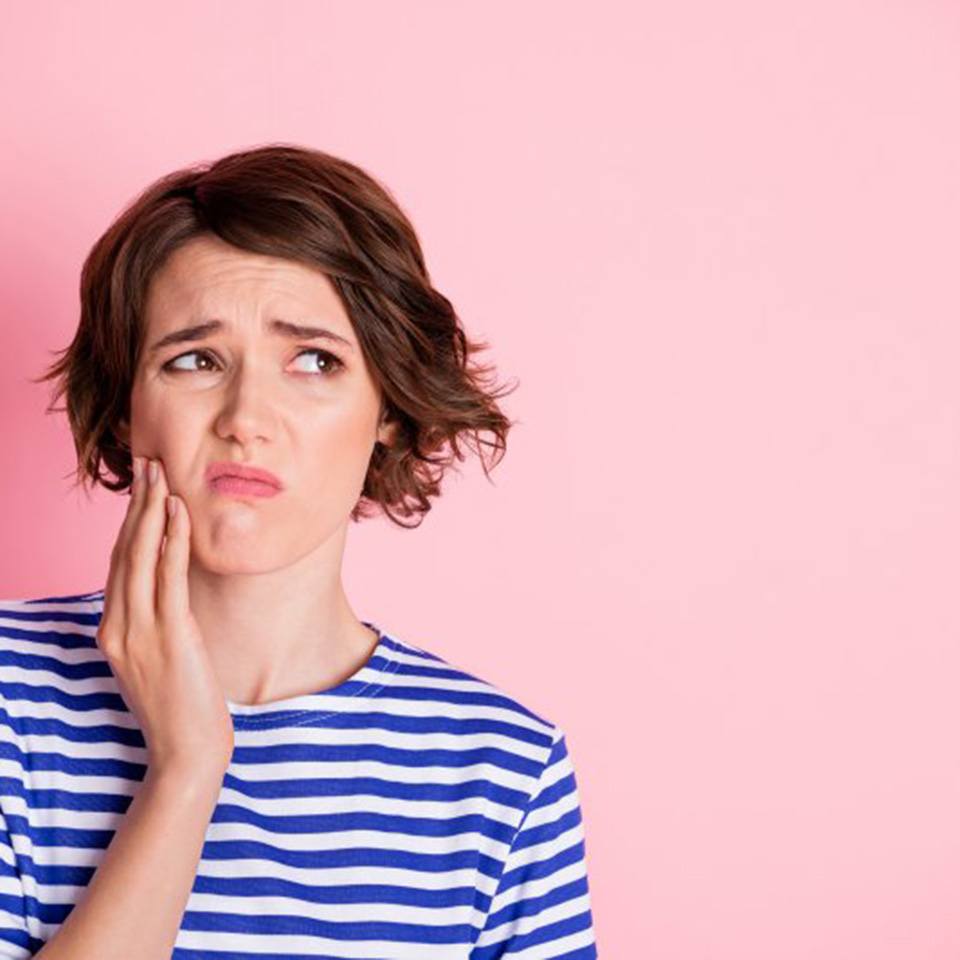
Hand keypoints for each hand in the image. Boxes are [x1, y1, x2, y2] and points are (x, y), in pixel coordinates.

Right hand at [97, 456, 234, 778]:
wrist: (186, 754)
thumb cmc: (179, 708)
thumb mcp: (156, 660)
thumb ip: (153, 625)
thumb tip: (168, 590)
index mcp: (112, 633)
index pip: (118, 565)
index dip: (129, 523)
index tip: (142, 489)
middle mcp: (118, 629)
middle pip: (123, 553)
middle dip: (136, 505)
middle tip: (149, 464)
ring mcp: (140, 633)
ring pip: (140, 557)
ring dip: (151, 511)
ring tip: (162, 474)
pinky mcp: (170, 637)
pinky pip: (169, 577)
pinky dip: (172, 540)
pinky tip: (178, 512)